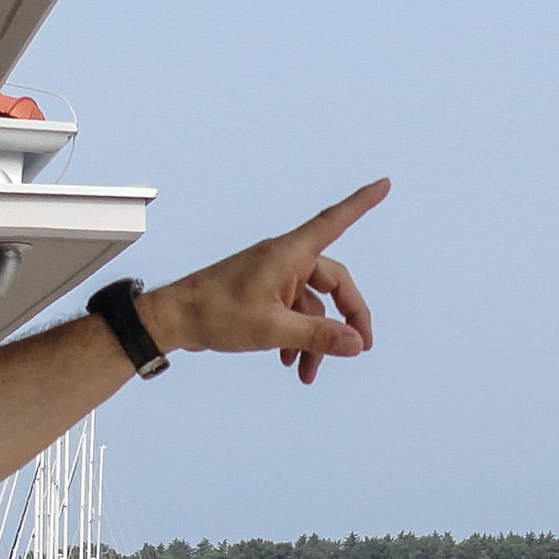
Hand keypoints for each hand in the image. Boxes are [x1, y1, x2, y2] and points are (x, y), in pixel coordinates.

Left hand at [141, 178, 388, 384]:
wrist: (174, 320)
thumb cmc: (215, 313)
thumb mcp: (272, 328)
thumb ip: (318, 336)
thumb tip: (355, 343)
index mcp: (289, 254)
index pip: (334, 221)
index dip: (361, 203)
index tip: (384, 185)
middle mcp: (285, 260)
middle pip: (333, 284)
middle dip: (346, 319)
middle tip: (358, 348)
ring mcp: (274, 277)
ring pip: (312, 307)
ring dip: (315, 339)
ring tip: (307, 373)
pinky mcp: (263, 294)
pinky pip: (293, 313)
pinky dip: (296, 337)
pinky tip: (289, 360)